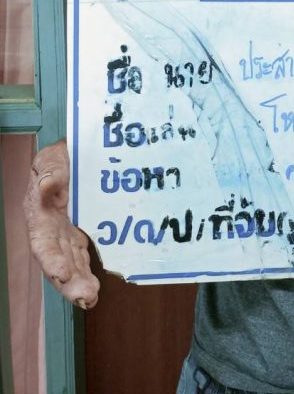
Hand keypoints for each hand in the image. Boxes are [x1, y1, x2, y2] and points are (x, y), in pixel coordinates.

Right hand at [23, 139, 99, 307]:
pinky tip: (95, 290)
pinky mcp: (81, 233)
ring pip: (71, 264)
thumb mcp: (52, 157)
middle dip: (68, 282)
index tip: (61, 273)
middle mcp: (51, 230)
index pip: (43, 241)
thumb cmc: (61, 156)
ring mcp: (66, 234)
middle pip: (57, 261)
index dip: (51, 259)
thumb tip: (48, 186)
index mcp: (40, 213)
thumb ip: (50, 169)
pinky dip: (87, 273)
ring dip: (79, 284)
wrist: (77, 154)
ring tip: (91, 298)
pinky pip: (83, 256)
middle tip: (85, 297)